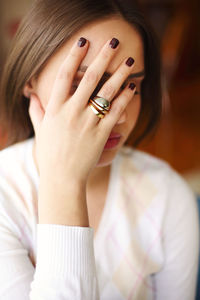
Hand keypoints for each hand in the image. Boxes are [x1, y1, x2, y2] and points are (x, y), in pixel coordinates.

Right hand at [29, 37, 135, 182]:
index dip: (74, 56)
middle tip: (114, 42)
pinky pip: (115, 112)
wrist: (62, 177)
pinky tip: (132, 88)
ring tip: (130, 61)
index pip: (64, 76)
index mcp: (55, 109)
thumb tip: (32, 96)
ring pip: (106, 92)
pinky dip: (125, 98)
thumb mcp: (40, 130)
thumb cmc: (50, 153)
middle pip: (89, 78)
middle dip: (103, 57)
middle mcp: (71, 112)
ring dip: (120, 74)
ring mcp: (87, 122)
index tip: (83, 41)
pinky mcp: (101, 134)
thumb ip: (36, 111)